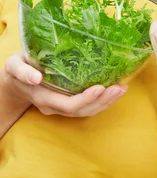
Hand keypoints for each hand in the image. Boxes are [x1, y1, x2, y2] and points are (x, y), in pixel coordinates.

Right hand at [3, 52, 126, 116]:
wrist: (16, 80)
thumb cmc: (18, 68)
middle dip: (102, 101)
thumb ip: (22, 71)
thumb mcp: (14, 65)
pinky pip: (88, 106)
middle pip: (81, 111)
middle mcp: (54, 106)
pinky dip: (104, 100)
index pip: (67, 105)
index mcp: (43, 97)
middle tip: (118, 88)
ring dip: (106, 102)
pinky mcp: (69, 102)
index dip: (84, 99)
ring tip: (122, 89)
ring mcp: (62, 106)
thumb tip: (36, 77)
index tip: (100, 87)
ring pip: (87, 111)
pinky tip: (116, 90)